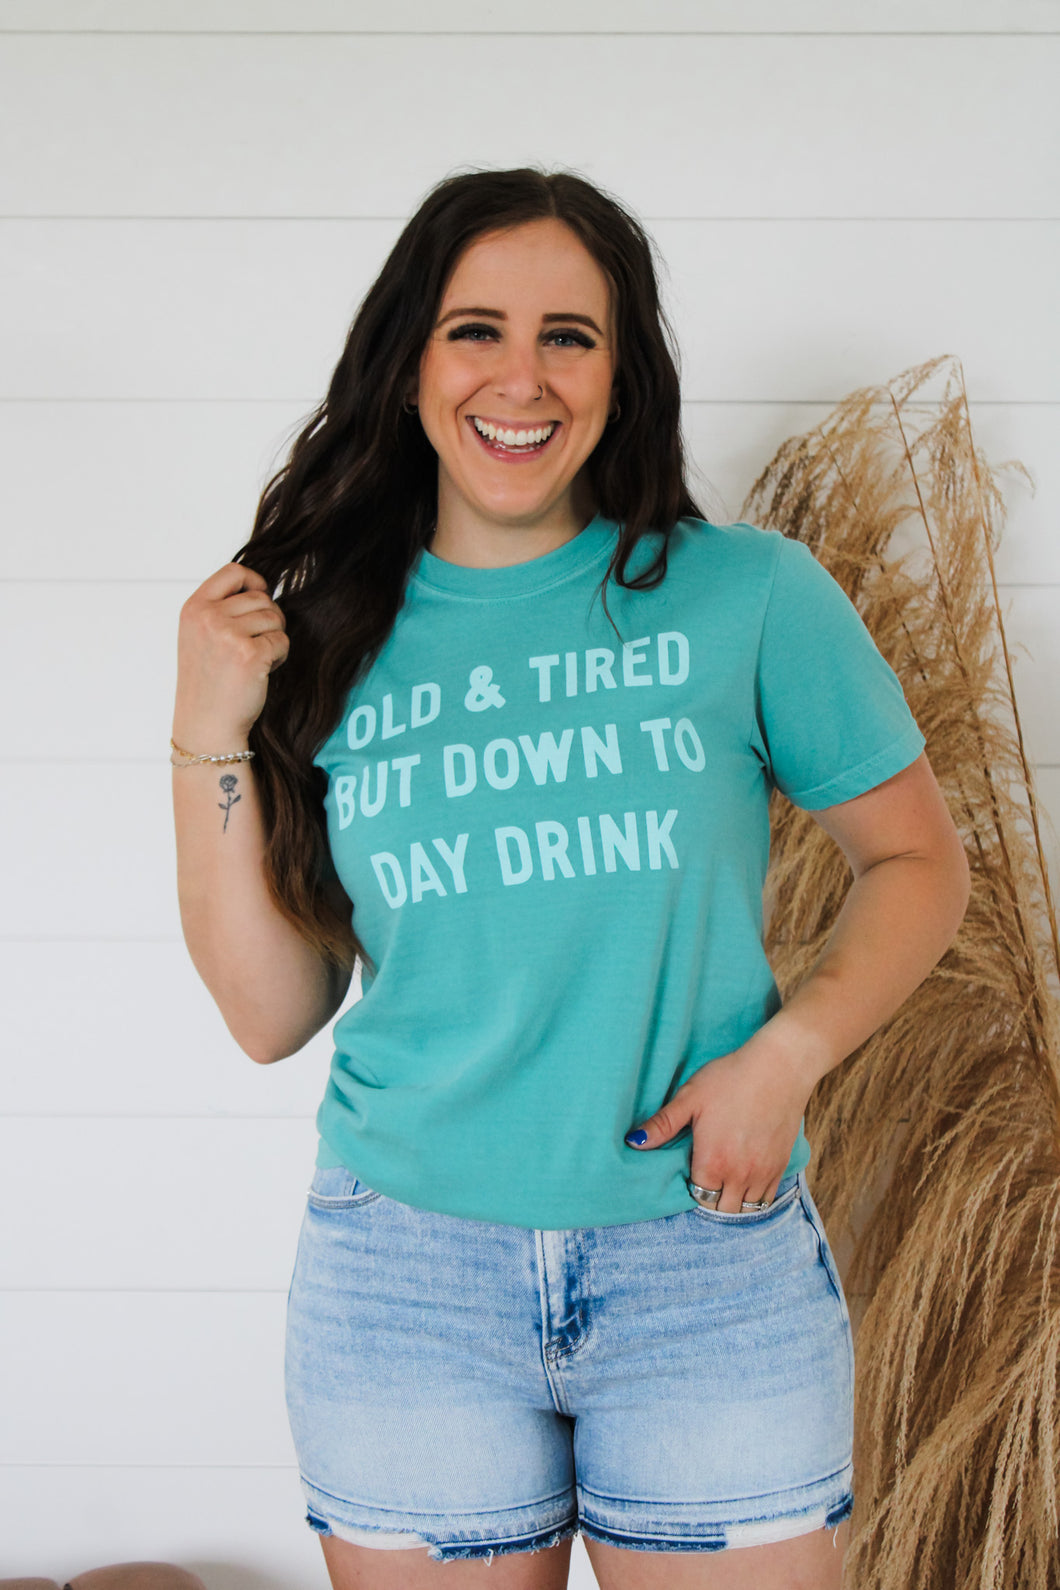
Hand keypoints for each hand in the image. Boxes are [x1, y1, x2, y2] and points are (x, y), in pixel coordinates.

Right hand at [173, 562, 288, 746]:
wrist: (206, 725)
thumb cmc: (207, 683)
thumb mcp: (199, 636)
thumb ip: (221, 609)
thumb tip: (262, 589)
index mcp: (193, 608)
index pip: (233, 571)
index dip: (254, 582)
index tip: (259, 598)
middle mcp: (208, 617)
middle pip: (261, 597)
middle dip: (268, 619)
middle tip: (257, 644)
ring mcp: (228, 634)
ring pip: (274, 618)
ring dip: (273, 638)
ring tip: (256, 660)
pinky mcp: (250, 654)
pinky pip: (282, 641)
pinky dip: (279, 656)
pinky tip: (261, 672)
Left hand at [624, 1034, 814, 1212]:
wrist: (779, 1067)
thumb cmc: (730, 1078)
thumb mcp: (690, 1098)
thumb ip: (662, 1125)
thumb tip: (633, 1142)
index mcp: (713, 1161)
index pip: (698, 1197)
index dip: (692, 1187)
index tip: (691, 1171)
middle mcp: (739, 1175)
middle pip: (721, 1209)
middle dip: (711, 1199)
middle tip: (706, 1178)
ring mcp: (763, 1173)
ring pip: (745, 1209)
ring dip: (733, 1201)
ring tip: (725, 1181)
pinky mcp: (781, 1165)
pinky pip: (767, 1198)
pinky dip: (754, 1197)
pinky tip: (746, 1180)